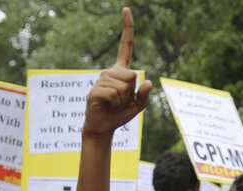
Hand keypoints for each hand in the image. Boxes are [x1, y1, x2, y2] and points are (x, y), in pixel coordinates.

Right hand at [82, 7, 151, 141]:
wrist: (103, 127)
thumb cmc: (119, 114)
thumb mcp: (138, 106)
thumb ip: (145, 95)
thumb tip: (147, 82)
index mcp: (121, 71)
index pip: (125, 46)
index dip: (127, 28)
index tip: (126, 9)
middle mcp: (110, 72)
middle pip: (131, 76)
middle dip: (131, 92)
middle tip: (121, 101)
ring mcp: (101, 80)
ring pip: (123, 86)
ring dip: (122, 99)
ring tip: (113, 104)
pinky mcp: (95, 90)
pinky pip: (113, 93)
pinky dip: (114, 103)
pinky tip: (106, 105)